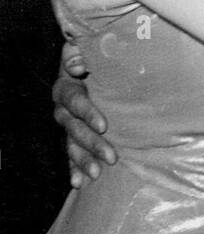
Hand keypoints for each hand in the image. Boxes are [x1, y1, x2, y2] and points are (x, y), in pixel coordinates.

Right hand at [52, 53, 115, 186]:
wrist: (91, 69)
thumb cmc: (94, 58)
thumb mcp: (87, 50)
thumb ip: (79, 54)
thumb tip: (76, 65)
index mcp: (66, 87)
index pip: (75, 101)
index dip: (88, 113)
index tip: (105, 126)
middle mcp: (62, 109)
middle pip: (74, 128)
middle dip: (92, 144)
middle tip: (111, 158)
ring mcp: (67, 125)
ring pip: (72, 145)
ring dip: (83, 160)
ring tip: (96, 175)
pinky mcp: (72, 137)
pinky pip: (70, 155)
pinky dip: (74, 169)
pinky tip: (79, 183)